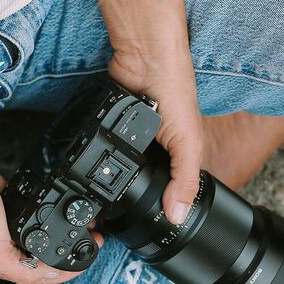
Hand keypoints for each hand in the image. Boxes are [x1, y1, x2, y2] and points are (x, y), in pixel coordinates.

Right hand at [0, 139, 99, 283]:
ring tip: (85, 225)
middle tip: (94, 238)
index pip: (42, 275)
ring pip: (42, 234)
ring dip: (63, 231)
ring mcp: (7, 223)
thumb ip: (23, 271)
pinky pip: (35, 210)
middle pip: (45, 255)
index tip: (89, 257)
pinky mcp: (10, 201)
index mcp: (2, 262)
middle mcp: (5, 245)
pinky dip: (50, 211)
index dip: (68, 270)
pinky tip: (61, 207)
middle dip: (70, 250)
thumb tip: (51, 276)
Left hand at [108, 43, 202, 224]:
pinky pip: (103, 145)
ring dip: (112, 174)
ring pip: (118, 166)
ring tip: (103, 189)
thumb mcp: (188, 144)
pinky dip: (100, 150)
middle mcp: (153, 148)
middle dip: (129, 193)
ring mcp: (130, 137)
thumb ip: (184, 180)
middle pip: (139, 180)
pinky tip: (95, 159)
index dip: (157, 207)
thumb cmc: (176, 93)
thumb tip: (177, 216)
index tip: (144, 225)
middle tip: (114, 213)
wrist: (146, 59)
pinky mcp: (110, 124)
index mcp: (175, 156)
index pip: (168, 189)